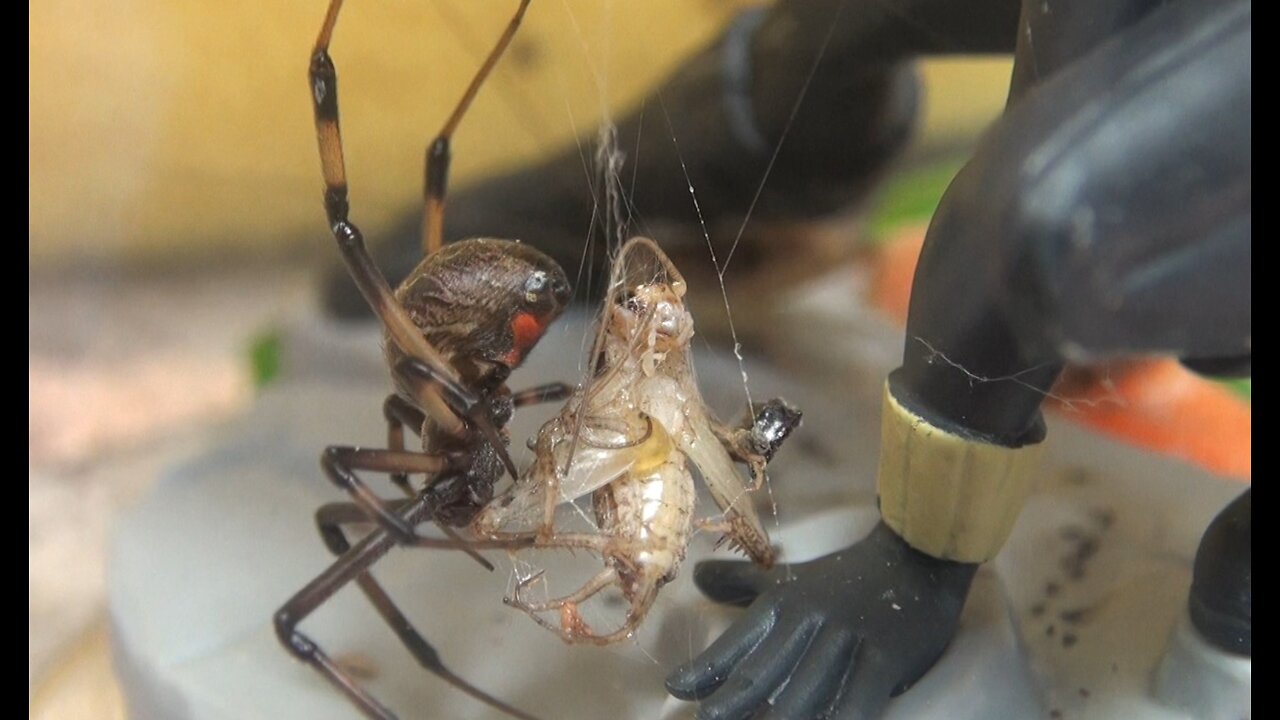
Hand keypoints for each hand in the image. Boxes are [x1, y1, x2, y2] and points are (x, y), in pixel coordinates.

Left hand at [666, 522, 977, 719]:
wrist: (916, 556)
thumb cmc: (846, 575)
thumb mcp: (789, 577)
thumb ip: (743, 581)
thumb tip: (696, 577)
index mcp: (784, 605)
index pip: (738, 642)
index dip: (706, 668)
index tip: (675, 687)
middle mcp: (809, 622)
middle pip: (763, 672)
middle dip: (731, 702)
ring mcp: (847, 640)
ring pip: (806, 693)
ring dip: (782, 719)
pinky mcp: (885, 658)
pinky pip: (859, 700)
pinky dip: (842, 719)